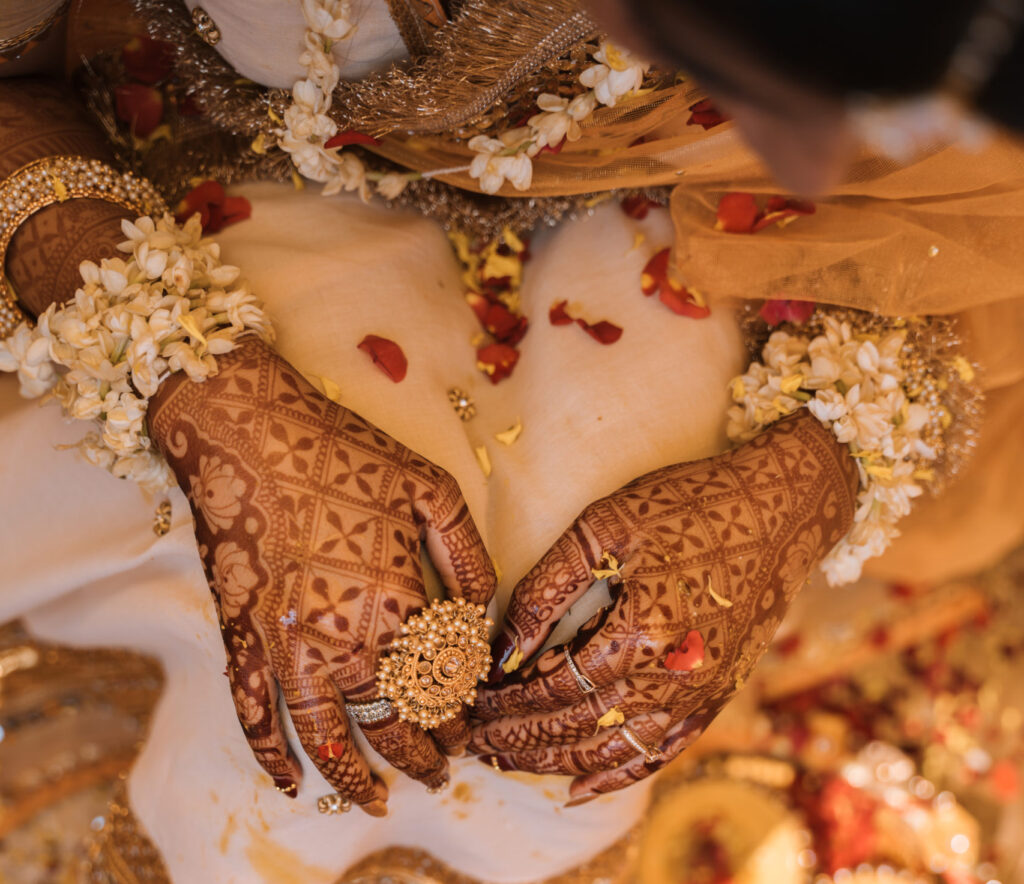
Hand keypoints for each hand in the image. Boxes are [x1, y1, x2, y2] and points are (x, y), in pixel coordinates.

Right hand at [149, 338, 495, 814]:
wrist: (247, 429)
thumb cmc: (342, 451)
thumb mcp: (429, 487)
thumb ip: (466, 555)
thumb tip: (481, 613)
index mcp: (396, 599)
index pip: (439, 683)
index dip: (459, 713)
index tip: (470, 728)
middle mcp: (343, 635)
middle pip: (393, 718)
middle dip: (423, 754)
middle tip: (441, 772)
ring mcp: (286, 642)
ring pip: (328, 733)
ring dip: (356, 775)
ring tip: (379, 801)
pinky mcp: (242, 635)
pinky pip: (254, 712)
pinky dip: (273, 754)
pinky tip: (291, 782)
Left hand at [469, 411, 857, 802]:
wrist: (782, 508)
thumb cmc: (691, 504)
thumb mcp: (609, 524)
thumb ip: (550, 585)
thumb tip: (505, 646)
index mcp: (642, 630)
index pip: (556, 685)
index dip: (509, 701)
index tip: (473, 702)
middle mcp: (674, 676)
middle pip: (580, 726)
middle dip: (520, 738)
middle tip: (476, 741)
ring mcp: (701, 692)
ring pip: (614, 749)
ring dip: (556, 760)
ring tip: (509, 761)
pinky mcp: (719, 694)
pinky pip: (661, 751)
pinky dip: (616, 773)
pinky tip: (580, 787)